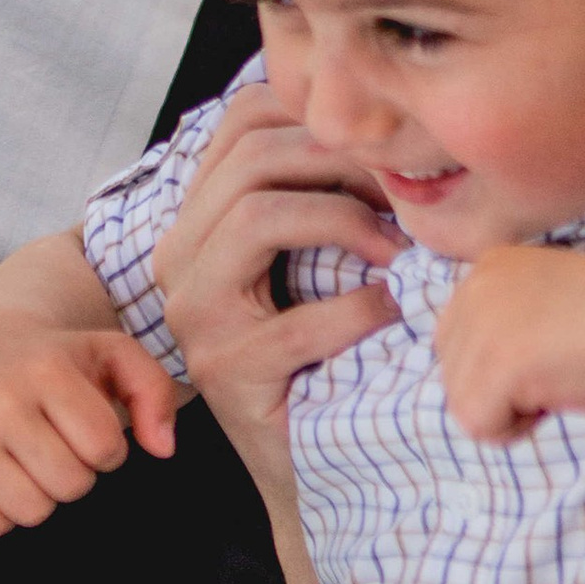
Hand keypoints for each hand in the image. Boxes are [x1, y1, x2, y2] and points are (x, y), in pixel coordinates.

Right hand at [0, 312, 181, 537]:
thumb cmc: (56, 361)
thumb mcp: (112, 354)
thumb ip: (154, 392)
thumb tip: (162, 450)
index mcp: (44, 367)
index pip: (104, 448)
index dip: (106, 447)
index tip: (86, 426)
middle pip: (70, 484)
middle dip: (75, 472)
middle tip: (57, 444)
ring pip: (32, 511)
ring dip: (42, 495)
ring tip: (30, 460)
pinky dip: (3, 512)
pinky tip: (1, 475)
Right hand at [151, 82, 401, 480]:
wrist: (318, 465)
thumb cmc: (329, 354)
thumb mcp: (314, 261)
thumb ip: (319, 196)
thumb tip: (381, 123)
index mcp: (197, 220)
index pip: (240, 122)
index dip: (316, 118)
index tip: (384, 156)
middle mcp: (178, 258)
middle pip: (250, 160)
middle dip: (341, 166)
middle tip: (406, 200)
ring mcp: (192, 316)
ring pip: (254, 217)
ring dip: (343, 223)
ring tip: (397, 256)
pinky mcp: (224, 372)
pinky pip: (295, 321)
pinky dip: (356, 311)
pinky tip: (389, 316)